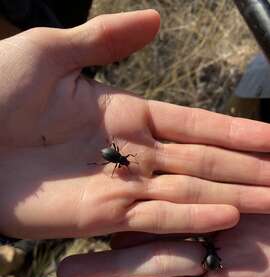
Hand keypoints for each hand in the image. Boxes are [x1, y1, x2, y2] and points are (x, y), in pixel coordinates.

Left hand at [1, 10, 269, 238]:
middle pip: (200, 163)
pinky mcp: (101, 216)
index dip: (232, 132)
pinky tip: (228, 216)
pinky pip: (155, 217)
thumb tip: (156, 19)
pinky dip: (191, 217)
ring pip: (186, 193)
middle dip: (245, 170)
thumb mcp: (52, 52)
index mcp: (125, 114)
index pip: (193, 125)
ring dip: (231, 196)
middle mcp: (131, 153)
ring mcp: (119, 186)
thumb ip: (106, 39)